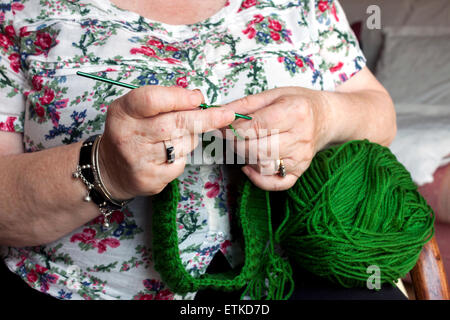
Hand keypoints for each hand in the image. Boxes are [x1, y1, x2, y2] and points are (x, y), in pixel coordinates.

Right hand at [99, 86, 234, 199]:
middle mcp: (127, 136)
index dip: (180, 98)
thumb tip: (197, 98)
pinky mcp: (150, 179)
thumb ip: (164, 100)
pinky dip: (183, 156)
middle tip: (226, 114)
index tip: (199, 98)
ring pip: (182, 144)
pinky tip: (171, 154)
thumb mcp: (136, 109)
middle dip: (205, 118)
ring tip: (178, 136)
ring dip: (191, 137)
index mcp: (123, 112)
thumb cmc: (131, 133)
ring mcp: (138, 160)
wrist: (110, 170)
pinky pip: (180, 163)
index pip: (152, 100)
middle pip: (174, 123)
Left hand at [223, 87, 331, 190]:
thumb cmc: (298, 103)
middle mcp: (300, 136)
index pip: (257, 126)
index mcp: (295, 112)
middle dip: (236, 144)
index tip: (226, 126)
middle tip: (230, 137)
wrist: (325, 117)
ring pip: (263, 166)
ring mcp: (301, 157)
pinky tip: (250, 166)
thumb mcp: (273, 94)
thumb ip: (245, 104)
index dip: (235, 128)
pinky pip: (276, 183)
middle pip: (258, 149)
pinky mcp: (300, 171)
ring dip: (245, 158)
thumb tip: (220, 113)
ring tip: (244, 146)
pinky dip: (259, 179)